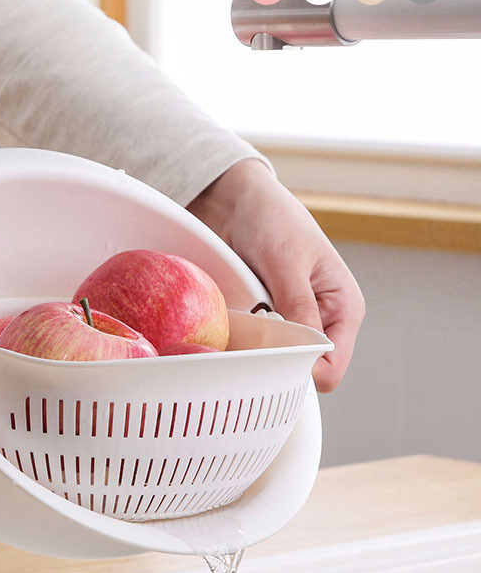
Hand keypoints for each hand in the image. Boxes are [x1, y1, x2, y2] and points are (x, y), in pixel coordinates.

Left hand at [187, 158, 364, 391]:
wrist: (236, 201)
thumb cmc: (273, 219)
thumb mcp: (288, 262)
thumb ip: (299, 306)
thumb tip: (306, 351)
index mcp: (343, 308)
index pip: (332, 368)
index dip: (303, 371)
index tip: (270, 358)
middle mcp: (320, 321)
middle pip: (301, 370)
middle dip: (275, 360)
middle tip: (249, 340)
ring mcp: (290, 322)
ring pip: (273, 361)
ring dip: (253, 349)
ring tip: (238, 323)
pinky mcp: (264, 319)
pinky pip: (252, 347)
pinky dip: (239, 339)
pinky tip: (229, 320)